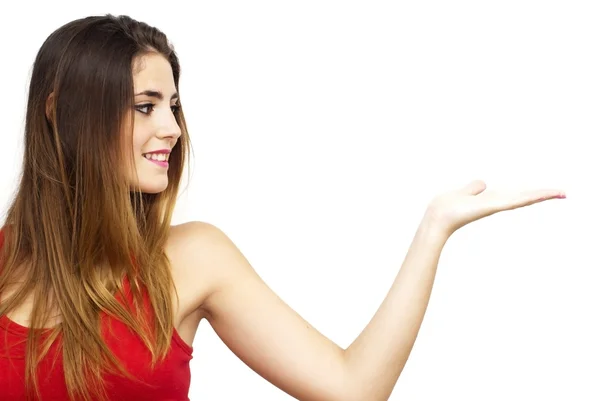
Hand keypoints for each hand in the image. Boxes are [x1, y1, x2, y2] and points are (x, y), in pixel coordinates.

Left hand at [425, 180, 565, 236]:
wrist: (437, 217)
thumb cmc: (446, 207)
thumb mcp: (463, 192)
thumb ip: (473, 188)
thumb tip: (482, 183)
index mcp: (490, 200)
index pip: (514, 196)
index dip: (530, 194)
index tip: (548, 192)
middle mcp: (496, 204)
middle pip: (523, 198)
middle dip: (542, 195)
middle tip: (563, 193)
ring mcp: (495, 206)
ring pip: (523, 199)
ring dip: (541, 194)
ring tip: (561, 192)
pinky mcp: (492, 206)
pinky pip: (512, 201)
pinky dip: (527, 197)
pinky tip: (539, 195)